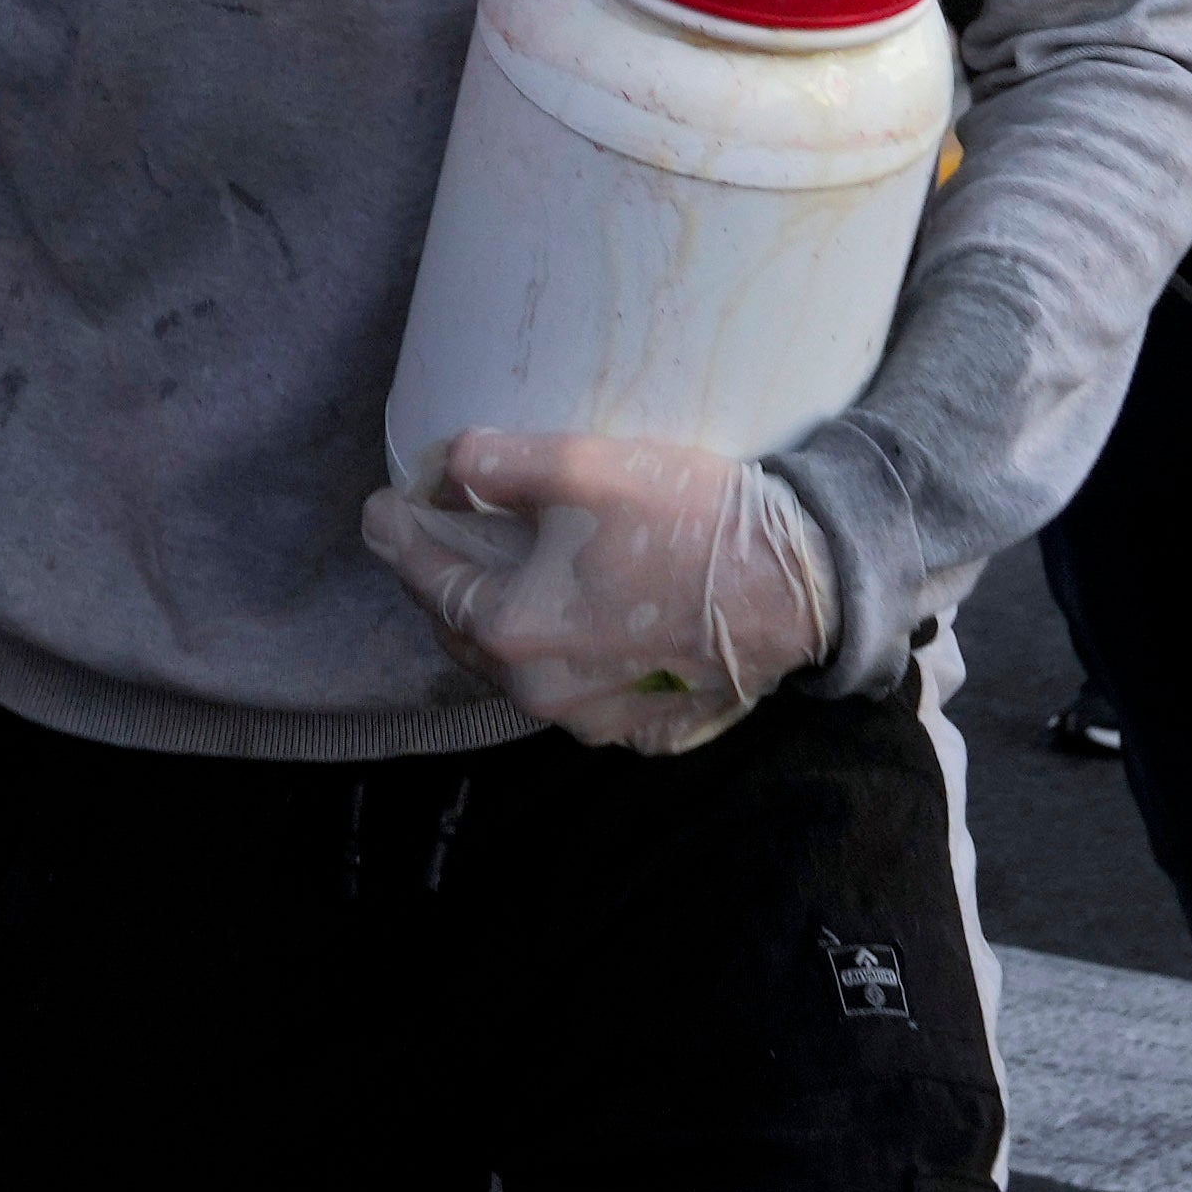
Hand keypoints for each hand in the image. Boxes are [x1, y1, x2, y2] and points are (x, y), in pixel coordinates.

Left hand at [359, 430, 832, 754]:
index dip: (397, 530)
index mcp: (509, 629)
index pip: (420, 575)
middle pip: (459, 625)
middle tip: (446, 530)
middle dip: (442, 577)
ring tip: (510, 567)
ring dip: (498, 615)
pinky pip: (569, 687)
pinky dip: (558, 649)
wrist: (806, 587)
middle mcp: (538, 690)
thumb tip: (441, 468)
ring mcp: (589, 719)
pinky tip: (579, 610)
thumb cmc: (696, 525)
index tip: (385, 503)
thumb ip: (494, 463)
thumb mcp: (585, 465)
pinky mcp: (638, 728)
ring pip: (510, 662)